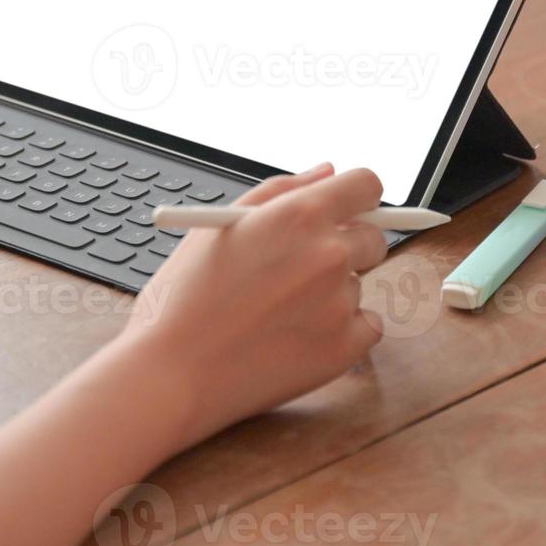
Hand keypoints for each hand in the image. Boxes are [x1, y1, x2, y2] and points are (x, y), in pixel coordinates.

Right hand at [121, 164, 389, 445]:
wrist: (172, 372)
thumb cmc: (184, 297)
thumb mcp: (219, 225)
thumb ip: (281, 190)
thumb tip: (327, 173)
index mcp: (299, 215)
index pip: (367, 185)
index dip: (357, 196)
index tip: (349, 210)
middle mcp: (329, 254)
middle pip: (373, 237)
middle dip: (346, 246)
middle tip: (302, 268)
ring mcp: (341, 303)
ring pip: (358, 285)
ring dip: (332, 293)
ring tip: (275, 311)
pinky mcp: (346, 348)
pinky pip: (365, 326)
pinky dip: (339, 332)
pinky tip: (292, 336)